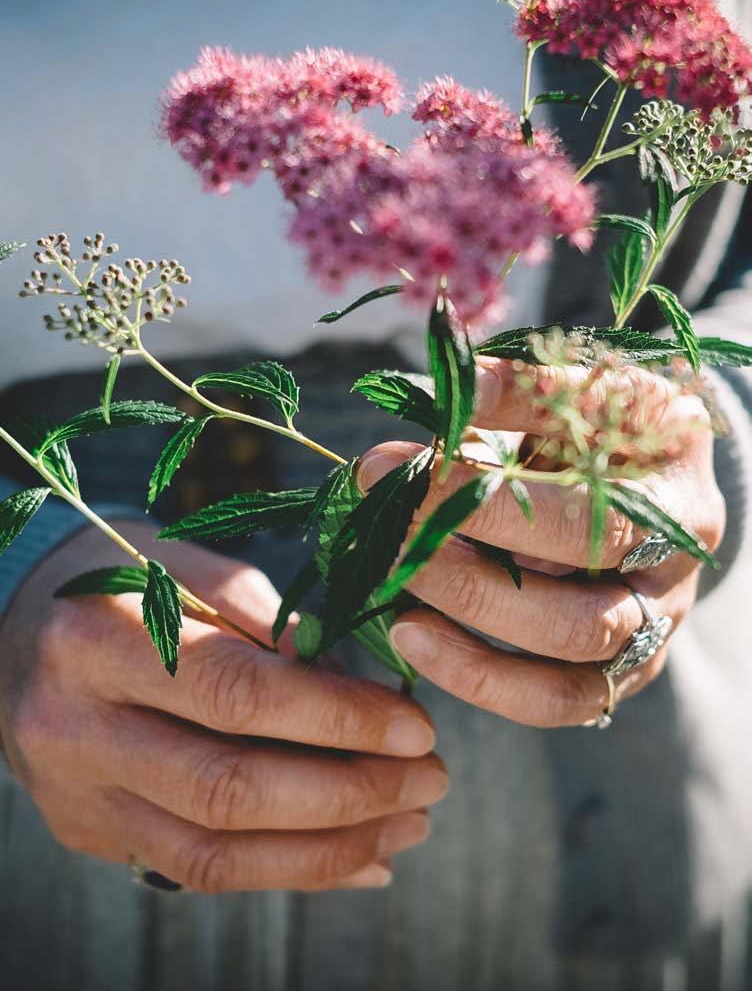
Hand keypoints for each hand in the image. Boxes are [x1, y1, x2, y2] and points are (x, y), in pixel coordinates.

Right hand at [0, 522, 446, 891]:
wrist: (17, 627)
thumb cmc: (123, 580)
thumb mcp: (188, 564)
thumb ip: (265, 618)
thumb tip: (347, 684)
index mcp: (101, 638)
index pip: (235, 694)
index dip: (336, 717)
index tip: (414, 725)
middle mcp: (76, 728)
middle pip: (228, 789)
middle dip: (349, 794)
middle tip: (431, 780)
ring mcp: (77, 794)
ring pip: (215, 853)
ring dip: (330, 849)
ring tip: (410, 825)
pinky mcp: (91, 832)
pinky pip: (197, 872)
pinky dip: (288, 872)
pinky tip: (359, 860)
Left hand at [358, 358, 725, 727]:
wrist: (653, 474)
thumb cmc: (608, 425)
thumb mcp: (579, 390)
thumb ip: (517, 392)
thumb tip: (440, 398)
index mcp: (674, 492)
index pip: (579, 512)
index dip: (480, 498)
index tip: (391, 468)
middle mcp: (674, 569)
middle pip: (578, 594)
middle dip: (466, 565)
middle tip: (388, 527)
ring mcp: (653, 626)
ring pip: (567, 652)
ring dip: (469, 620)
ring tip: (394, 579)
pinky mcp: (619, 669)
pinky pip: (554, 700)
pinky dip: (478, 678)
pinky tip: (412, 636)